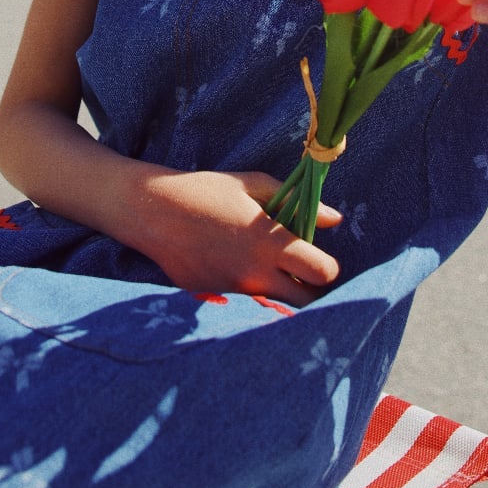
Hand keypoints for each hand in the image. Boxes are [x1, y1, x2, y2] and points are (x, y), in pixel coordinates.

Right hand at [135, 167, 340, 304]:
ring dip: (278, 287)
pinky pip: (243, 297)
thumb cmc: (205, 190)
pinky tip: (229, 261)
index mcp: (269, 244)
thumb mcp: (252, 184)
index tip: (320, 259)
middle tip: (302, 272)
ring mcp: (234, 289)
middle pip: (305, 302)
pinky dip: (246, 285)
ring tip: (261, 260)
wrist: (151, 211)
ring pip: (273, 301)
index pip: (322, 273)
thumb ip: (296, 202)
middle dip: (310, 290)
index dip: (328, 268)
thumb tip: (335, 219)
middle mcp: (255, 274)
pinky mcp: (213, 296)